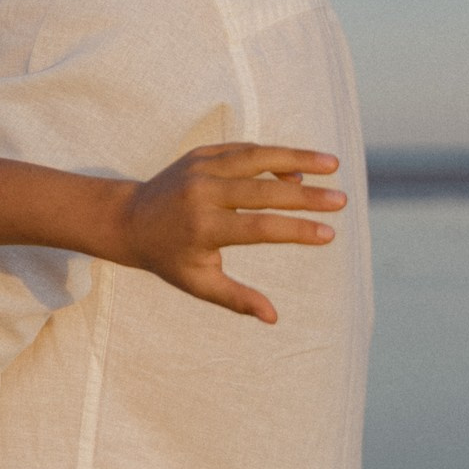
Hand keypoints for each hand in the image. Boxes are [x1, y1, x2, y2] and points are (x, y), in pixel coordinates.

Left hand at [108, 144, 344, 324]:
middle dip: (308, 197)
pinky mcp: (201, 153)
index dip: (296, 230)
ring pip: (258, 157)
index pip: (260, 227)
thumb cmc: (168, 258)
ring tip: (333, 165)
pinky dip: (273, 156)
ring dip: (297, 158)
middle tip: (341, 201)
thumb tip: (273, 318)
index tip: (329, 234)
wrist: (127, 219)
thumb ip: (235, 298)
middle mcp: (203, 193)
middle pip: (265, 190)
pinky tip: (298, 168)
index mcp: (204, 227)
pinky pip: (244, 151)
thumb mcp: (197, 283)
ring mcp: (200, 168)